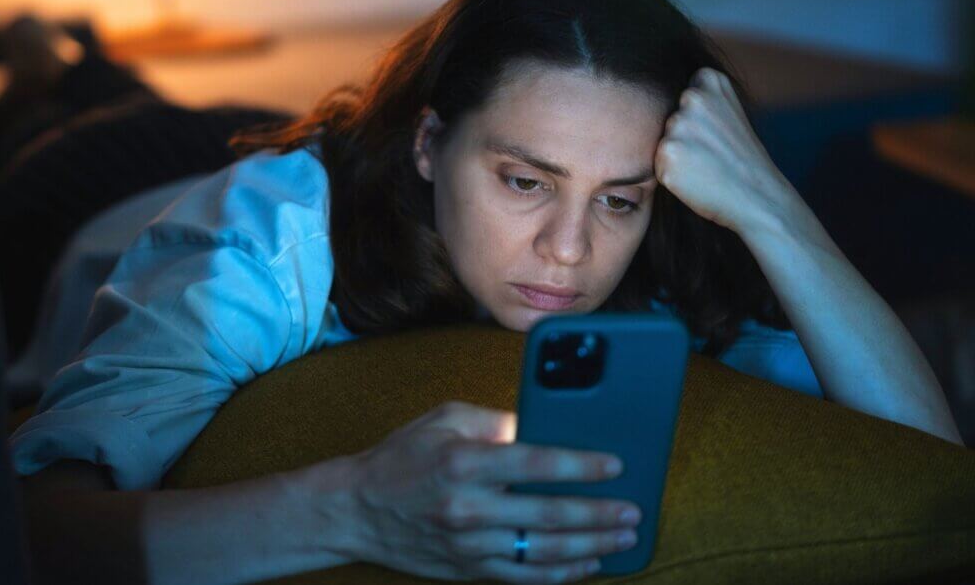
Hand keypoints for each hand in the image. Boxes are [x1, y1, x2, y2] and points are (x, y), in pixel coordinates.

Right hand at [344, 400, 642, 582]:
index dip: (580, 465)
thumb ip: (498, 423)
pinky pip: (523, 577)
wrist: (357, 509)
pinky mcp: (467, 570)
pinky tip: (587, 564)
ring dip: (590, 546)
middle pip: (549, 514)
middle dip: (598, 513)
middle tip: (633, 511)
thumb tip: (543, 428)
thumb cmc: (404, 456)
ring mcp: (469, 544)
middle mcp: (469, 506)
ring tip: (623, 538)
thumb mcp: (446, 419)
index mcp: (465, 460)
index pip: (536, 463)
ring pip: (543, 552)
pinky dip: (560, 573)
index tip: (615, 465)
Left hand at [654, 67, 791, 234]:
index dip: (697, 121)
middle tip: (712, 154)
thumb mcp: (730, 111)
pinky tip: (696, 178)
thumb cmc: (741, 158)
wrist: (758, 197)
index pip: (680, 97)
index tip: (717, 133)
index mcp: (709, 79)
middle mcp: (693, 97)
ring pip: (661, 142)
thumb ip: (705, 96)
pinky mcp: (668, 152)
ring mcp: (680, 124)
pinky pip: (657, 164)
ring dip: (677, 157)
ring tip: (706, 166)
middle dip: (684, 139)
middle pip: (668, 120)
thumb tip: (663, 90)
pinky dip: (671, 176)